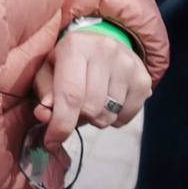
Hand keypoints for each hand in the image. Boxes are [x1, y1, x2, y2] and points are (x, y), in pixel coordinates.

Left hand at [34, 26, 150, 147]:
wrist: (102, 47)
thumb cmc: (68, 63)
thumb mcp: (48, 70)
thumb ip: (44, 92)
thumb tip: (44, 114)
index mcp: (76, 46)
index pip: (70, 95)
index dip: (61, 125)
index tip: (51, 142)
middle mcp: (105, 51)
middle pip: (90, 109)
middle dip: (77, 120)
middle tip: (73, 111)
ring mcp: (128, 65)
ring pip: (107, 116)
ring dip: (95, 120)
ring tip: (91, 102)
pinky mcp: (143, 79)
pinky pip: (125, 117)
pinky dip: (113, 119)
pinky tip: (108, 102)